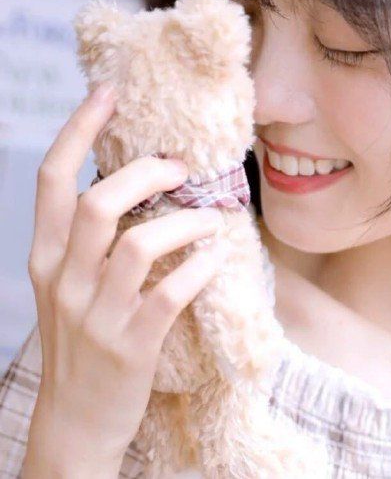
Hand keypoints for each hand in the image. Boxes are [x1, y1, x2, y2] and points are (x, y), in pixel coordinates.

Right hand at [23, 82, 225, 473]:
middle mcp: (65, 280)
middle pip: (100, 202)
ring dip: (187, 221)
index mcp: (47, 258)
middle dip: (147, 174)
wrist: (77, 423)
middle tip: (182, 170)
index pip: (51, 180)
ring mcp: (98, 314)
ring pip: (141, 244)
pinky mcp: (134, 344)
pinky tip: (216, 259)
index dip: (78, 130)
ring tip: (212, 219)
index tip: (107, 93)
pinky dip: (203, 267)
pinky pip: (174, 291)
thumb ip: (91, 240)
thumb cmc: (84, 341)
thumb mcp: (71, 285)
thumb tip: (138, 183)